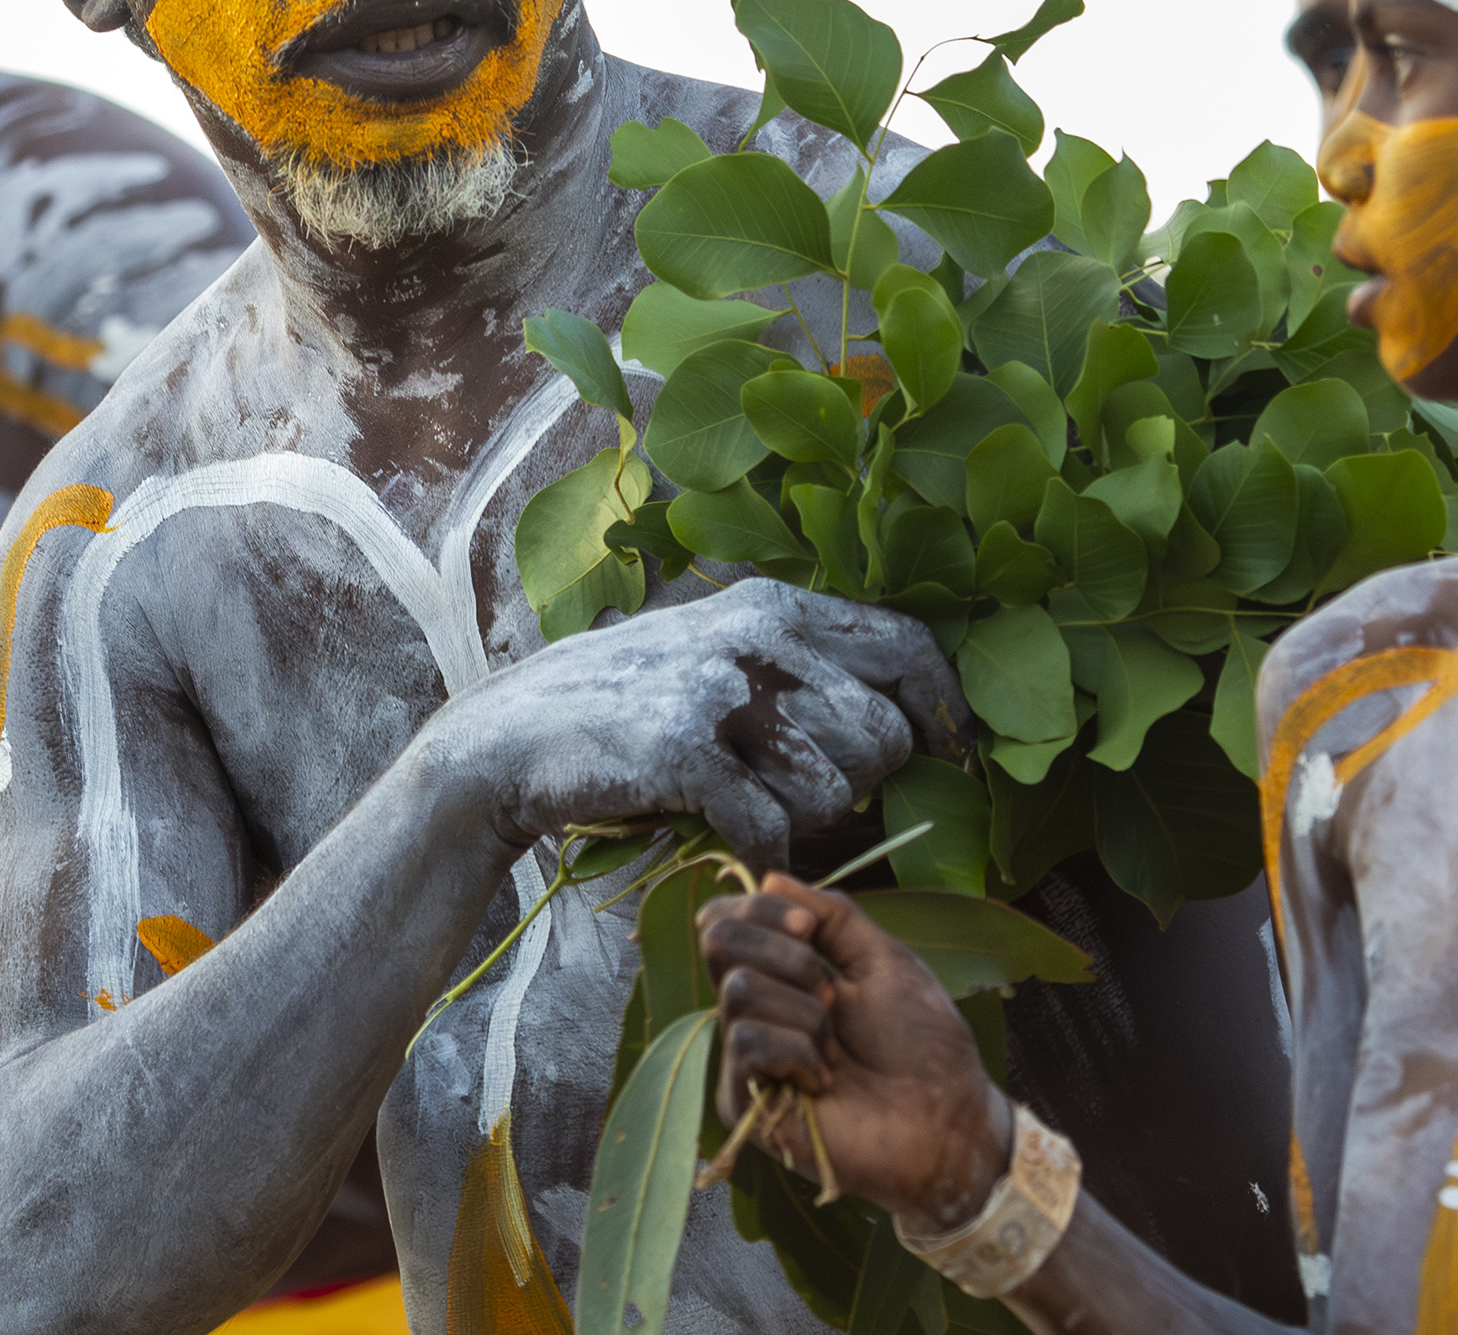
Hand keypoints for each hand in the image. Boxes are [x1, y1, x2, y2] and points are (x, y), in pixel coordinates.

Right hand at [439, 580, 965, 864]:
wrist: (511, 735)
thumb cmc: (627, 703)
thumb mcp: (716, 650)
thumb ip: (800, 664)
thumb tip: (909, 710)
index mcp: (773, 604)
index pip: (908, 646)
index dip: (943, 711)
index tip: (946, 758)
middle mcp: (755, 636)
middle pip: (881, 736)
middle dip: (857, 784)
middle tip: (797, 793)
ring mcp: (718, 691)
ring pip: (837, 793)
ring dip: (803, 823)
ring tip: (747, 806)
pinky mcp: (682, 752)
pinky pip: (772, 829)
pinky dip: (758, 852)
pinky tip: (725, 839)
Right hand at [698, 874, 1010, 1231]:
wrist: (945, 1121)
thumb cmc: (924, 1048)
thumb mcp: (884, 960)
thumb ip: (832, 916)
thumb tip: (768, 877)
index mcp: (783, 974)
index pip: (729, 918)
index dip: (759, 908)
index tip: (809, 927)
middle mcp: (756, 1009)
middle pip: (719, 941)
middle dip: (785, 954)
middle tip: (832, 993)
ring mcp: (746, 1055)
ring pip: (738, 991)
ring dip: (805, 1012)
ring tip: (838, 1047)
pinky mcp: (743, 1099)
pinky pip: (744, 1043)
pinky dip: (796, 1051)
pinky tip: (825, 1080)